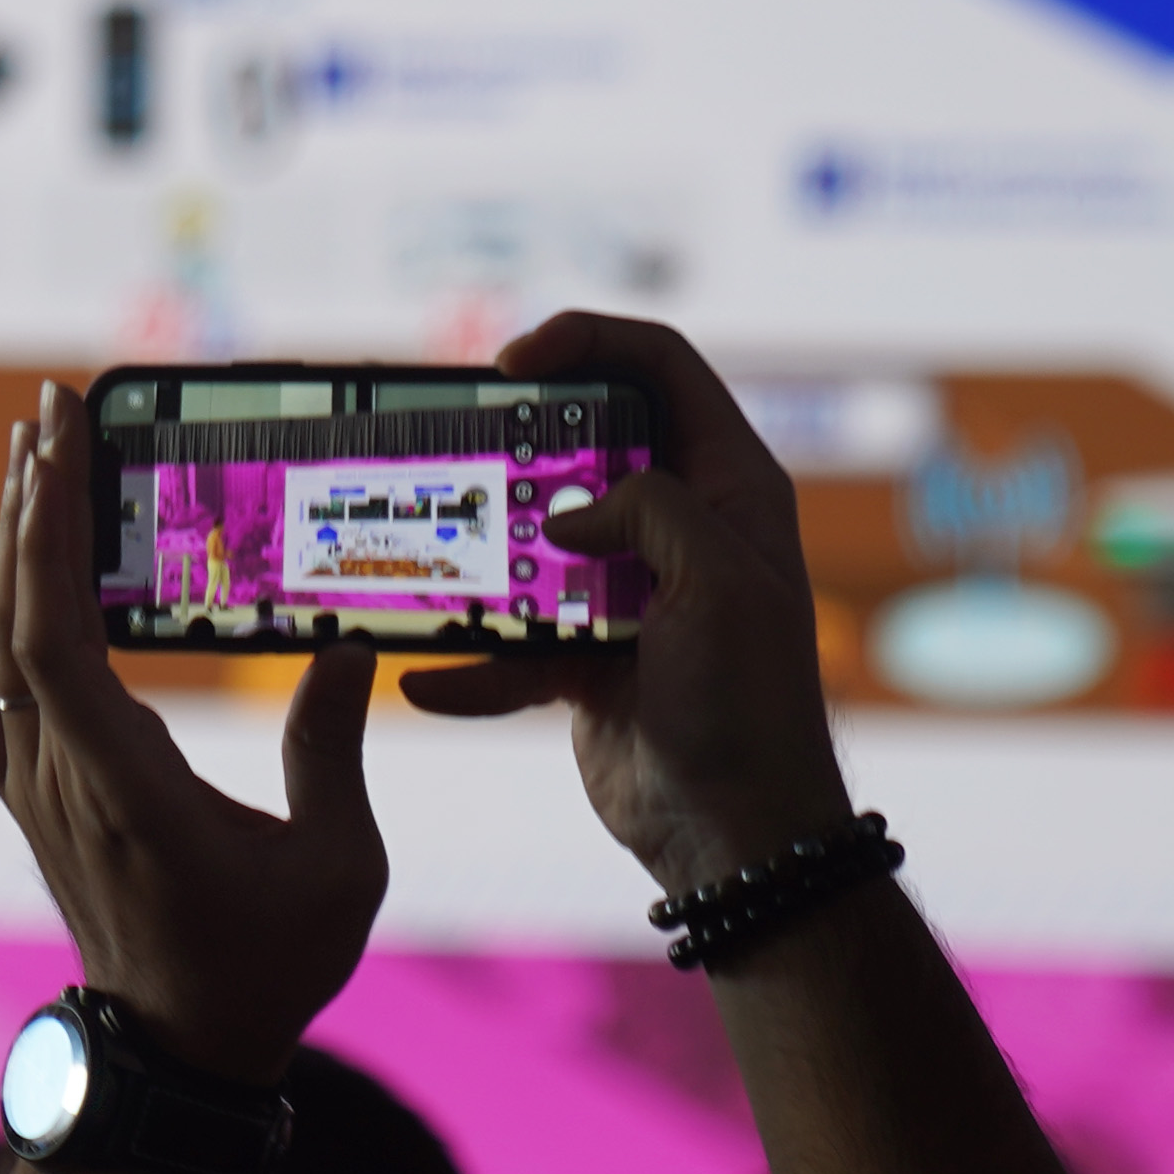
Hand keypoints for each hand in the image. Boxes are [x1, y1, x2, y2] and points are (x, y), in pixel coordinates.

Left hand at [0, 381, 386, 1088]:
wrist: (181, 1055)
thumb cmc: (267, 966)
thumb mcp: (337, 864)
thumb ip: (332, 750)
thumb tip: (347, 644)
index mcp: (127, 787)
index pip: (54, 638)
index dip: (47, 535)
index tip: (62, 444)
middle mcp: (60, 779)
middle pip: (14, 618)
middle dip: (30, 503)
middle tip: (48, 408)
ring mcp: (34, 792)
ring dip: (5, 548)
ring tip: (28, 458)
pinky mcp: (30, 802)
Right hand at [401, 314, 853, 895]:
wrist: (734, 832)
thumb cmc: (749, 706)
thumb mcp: (717, 585)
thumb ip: (649, 513)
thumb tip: (564, 516)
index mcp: (728, 488)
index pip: (660, 369)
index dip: (587, 342)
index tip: (509, 363)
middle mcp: (679, 526)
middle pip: (580, 444)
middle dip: (513, 446)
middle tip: (452, 450)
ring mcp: (626, 591)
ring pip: (532, 540)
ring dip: (479, 553)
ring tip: (424, 555)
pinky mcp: (583, 656)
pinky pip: (510, 643)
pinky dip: (469, 665)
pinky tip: (428, 681)